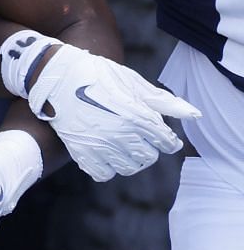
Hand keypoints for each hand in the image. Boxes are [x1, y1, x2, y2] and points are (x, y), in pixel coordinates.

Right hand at [6, 33, 198, 180]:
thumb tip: (194, 115)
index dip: (166, 139)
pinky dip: (107, 168)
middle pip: (149, 158)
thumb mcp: (133, 82)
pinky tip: (104, 153)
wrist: (56, 77)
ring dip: (129, 160)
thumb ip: (164, 102)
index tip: (160, 134)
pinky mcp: (81, 153)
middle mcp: (121, 135)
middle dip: (148, 148)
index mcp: (137, 116)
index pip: (166, 142)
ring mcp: (99, 146)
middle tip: (137, 136)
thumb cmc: (98, 75)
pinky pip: (103, 174)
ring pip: (128, 168)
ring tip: (121, 145)